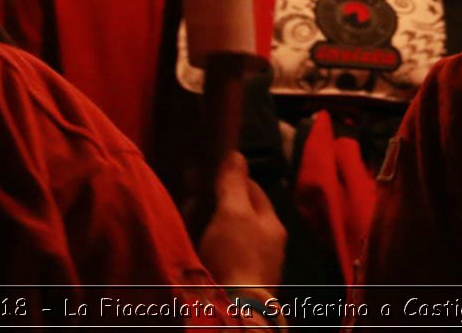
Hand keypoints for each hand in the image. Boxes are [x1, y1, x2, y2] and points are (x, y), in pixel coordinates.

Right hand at [197, 152, 285, 290]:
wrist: (236, 309)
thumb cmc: (236, 255)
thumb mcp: (233, 212)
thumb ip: (233, 184)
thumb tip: (236, 153)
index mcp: (272, 223)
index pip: (253, 189)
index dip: (232, 178)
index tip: (208, 173)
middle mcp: (268, 243)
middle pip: (239, 213)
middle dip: (215, 203)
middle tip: (192, 199)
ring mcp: (256, 264)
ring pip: (229, 235)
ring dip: (209, 225)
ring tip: (189, 220)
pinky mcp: (241, 281)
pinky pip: (223, 255)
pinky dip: (209, 247)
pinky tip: (196, 247)